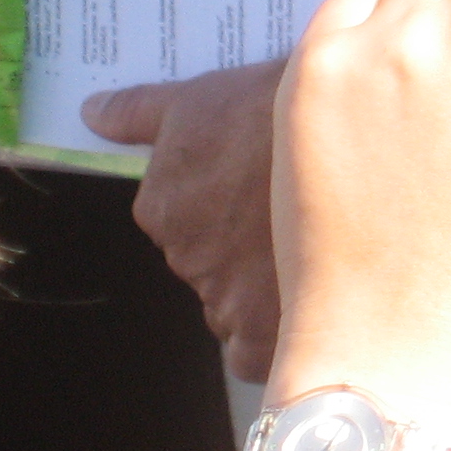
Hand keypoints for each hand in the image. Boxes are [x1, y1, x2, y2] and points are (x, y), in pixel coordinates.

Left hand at [81, 58, 286, 380]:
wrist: (356, 147)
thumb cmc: (281, 113)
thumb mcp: (206, 96)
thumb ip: (141, 112)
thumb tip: (93, 112)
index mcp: (163, 204)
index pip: (180, 222)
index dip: (226, 207)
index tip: (260, 191)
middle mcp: (185, 255)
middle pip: (213, 266)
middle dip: (248, 250)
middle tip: (296, 219)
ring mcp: (224, 296)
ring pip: (238, 308)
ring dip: (266, 291)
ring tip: (318, 255)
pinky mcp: (263, 332)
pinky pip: (258, 355)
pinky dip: (277, 340)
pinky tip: (308, 306)